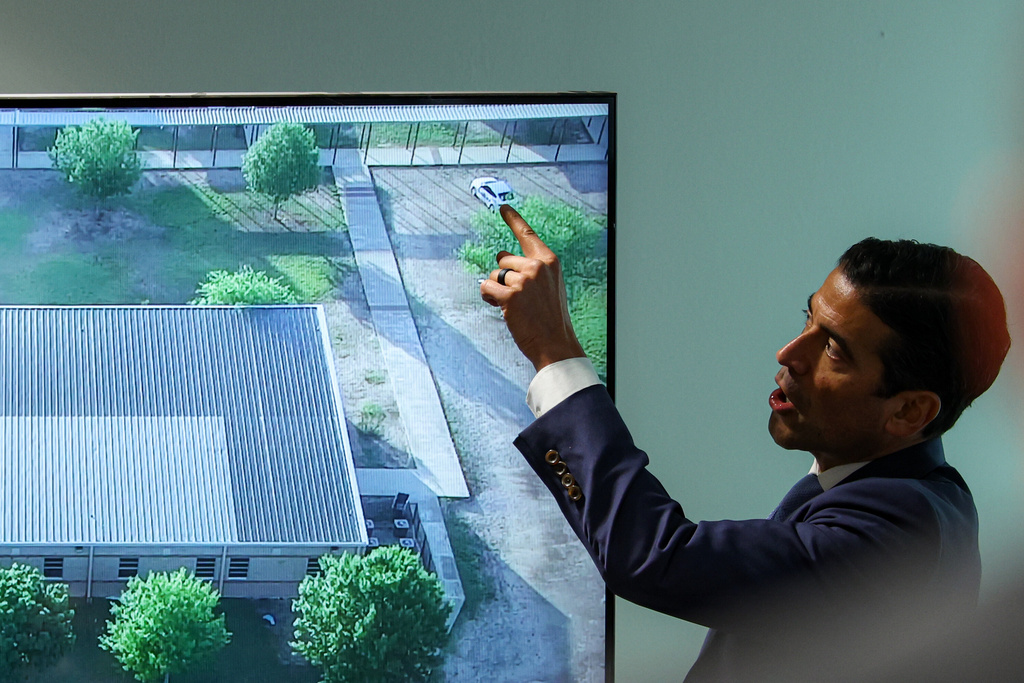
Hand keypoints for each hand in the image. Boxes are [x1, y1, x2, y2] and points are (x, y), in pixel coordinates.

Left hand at [479, 204, 586, 371]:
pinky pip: (487, 287)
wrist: (555, 343)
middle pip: (503, 259)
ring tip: (514, 306)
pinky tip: (502, 308)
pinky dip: (489, 297)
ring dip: (497, 290)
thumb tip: (503, 259)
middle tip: (519, 297)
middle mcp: (537, 266)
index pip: (527, 234)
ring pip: (494, 275)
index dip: (513, 219)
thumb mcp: (550, 286)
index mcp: (549, 261)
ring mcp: (524, 280)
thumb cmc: (550, 318)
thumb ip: (532, 270)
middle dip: (504, 276)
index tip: (503, 207)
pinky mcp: (511, 295)